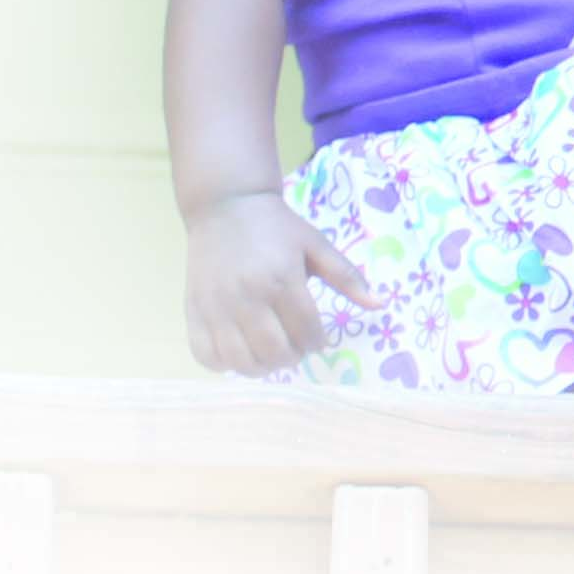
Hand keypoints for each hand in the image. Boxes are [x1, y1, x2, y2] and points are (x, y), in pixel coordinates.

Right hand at [183, 190, 381, 375]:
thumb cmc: (276, 227)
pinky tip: (239, 351)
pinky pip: (207, 356)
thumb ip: (347, 277)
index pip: (307, 332)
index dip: (318, 342)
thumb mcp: (316, 245)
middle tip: (296, 348)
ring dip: (262, 367)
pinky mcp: (194, 312)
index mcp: (282, 278)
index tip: (318, 338)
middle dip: (293, 357)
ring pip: (242, 361)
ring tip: (270, 354)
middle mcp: (247, 296)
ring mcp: (217, 307)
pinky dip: (225, 364)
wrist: (226, 206)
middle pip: (276, 352)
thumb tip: (380, 305)